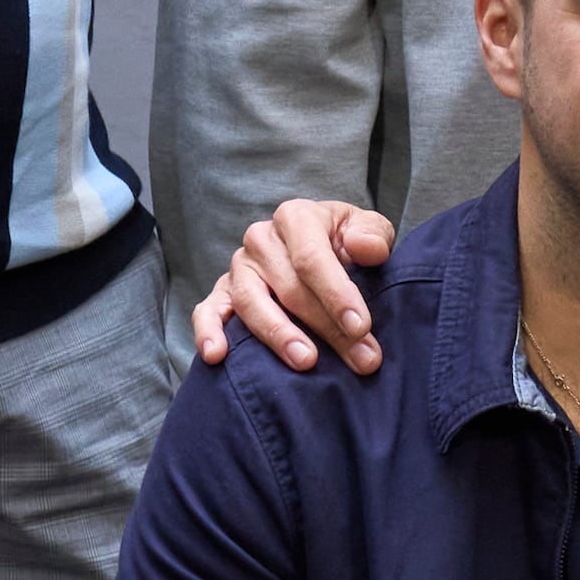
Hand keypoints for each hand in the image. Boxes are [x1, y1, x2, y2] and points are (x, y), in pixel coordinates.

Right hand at [196, 195, 393, 375]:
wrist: (320, 249)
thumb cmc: (346, 243)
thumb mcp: (368, 230)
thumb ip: (372, 236)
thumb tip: (367, 249)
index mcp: (296, 217)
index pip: (312, 257)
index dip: (336, 293)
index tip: (361, 327)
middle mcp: (261, 240)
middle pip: (289, 287)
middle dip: (327, 328)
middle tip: (360, 360)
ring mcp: (239, 268)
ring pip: (250, 302)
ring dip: (278, 335)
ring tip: (305, 361)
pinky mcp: (221, 294)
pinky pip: (207, 311)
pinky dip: (208, 332)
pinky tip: (215, 355)